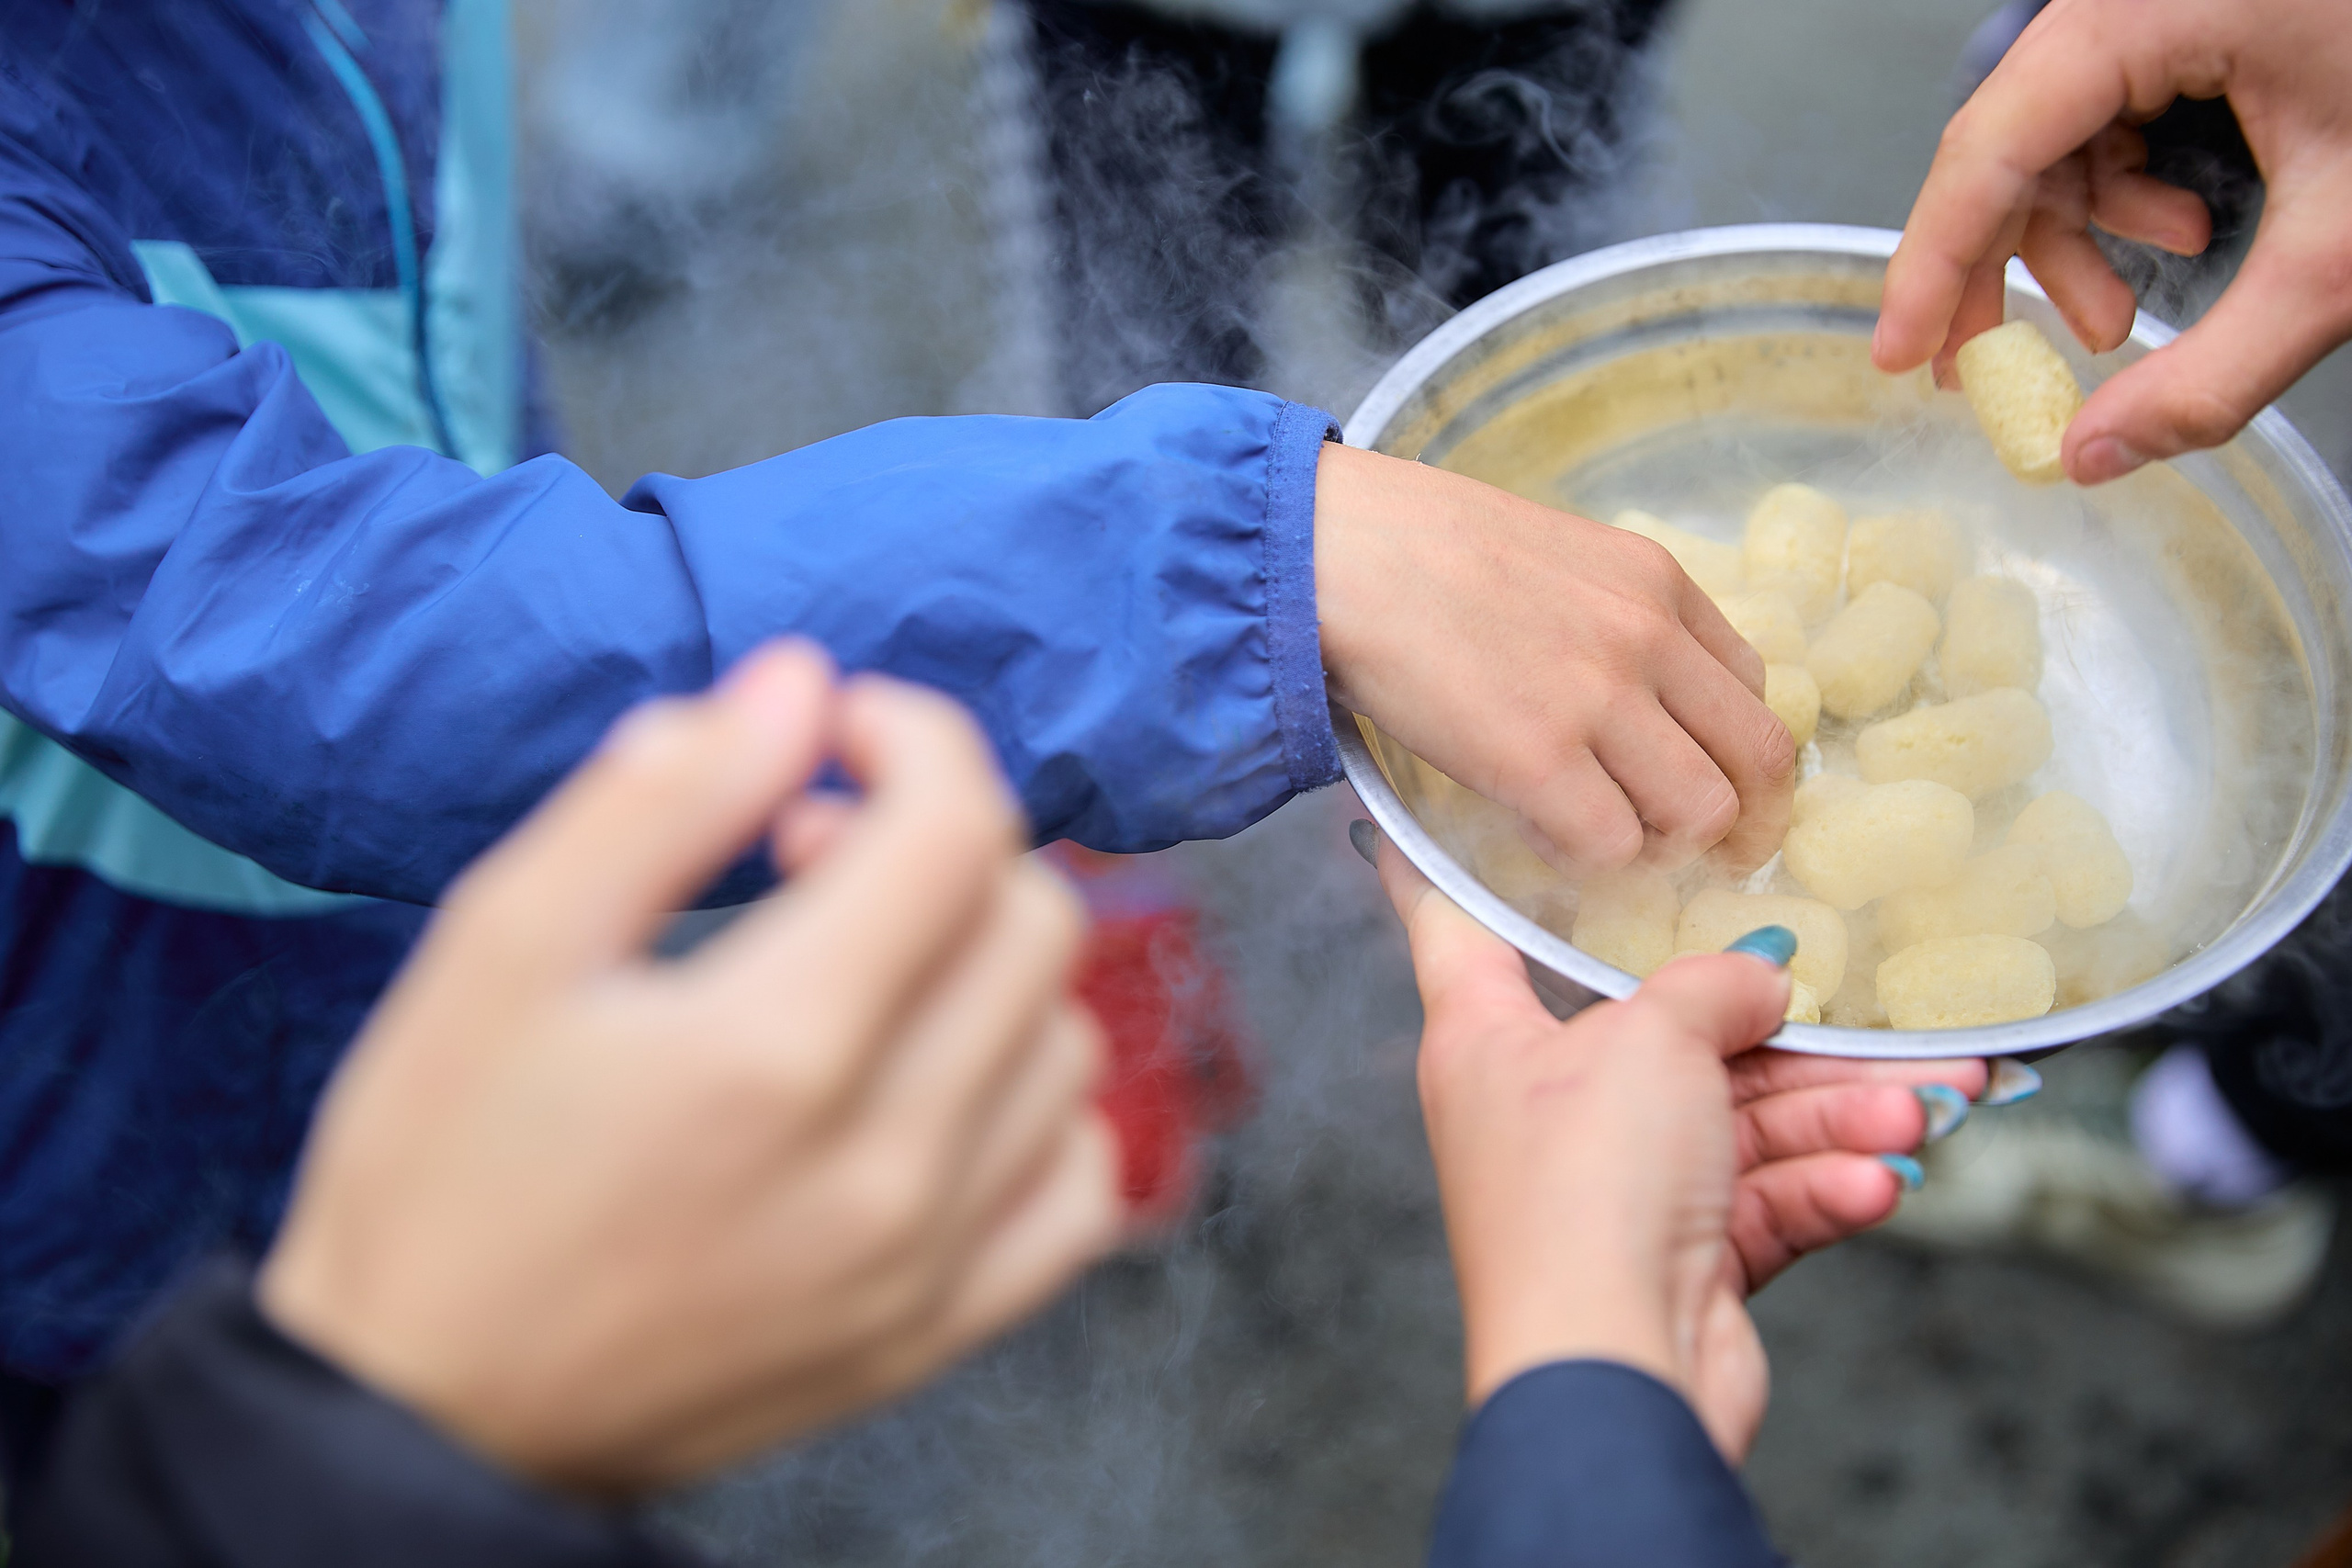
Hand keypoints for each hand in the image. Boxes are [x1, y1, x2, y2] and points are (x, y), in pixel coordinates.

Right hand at [258, 642, 1121, 1493]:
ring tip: (864, 967)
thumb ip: (660, 799)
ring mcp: (928, 1260)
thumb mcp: (501, 948)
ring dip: (988, 964)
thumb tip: (795, 684)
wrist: (422, 1415)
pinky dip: (1039, 1107)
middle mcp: (887, 1160)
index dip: (910, 737)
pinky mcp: (935, 1333)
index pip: (954, 830)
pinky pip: (1081, 1190)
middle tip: (816, 849)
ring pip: (1067, 1043)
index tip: (836, 732)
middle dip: (940, 840)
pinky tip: (945, 1084)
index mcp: (776, 1047)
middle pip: (1032, 922)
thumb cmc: (439, 1175)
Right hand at [1316, 443, 1793, 872]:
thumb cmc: (1412, 546)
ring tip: (1605, 842)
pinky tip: (1540, 837)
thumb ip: (1605, 612)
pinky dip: (1586, 860)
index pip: (1753, 685)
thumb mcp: (1548, 552)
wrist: (1335, 550)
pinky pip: (1611, 846)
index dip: (1738, 752)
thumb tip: (1621, 690)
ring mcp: (1599, 700)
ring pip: (1701, 812)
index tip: (1713, 784)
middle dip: (1744, 822)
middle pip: (1758, 758)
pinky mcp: (1538, 760)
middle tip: (1704, 855)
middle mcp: (1648, 638)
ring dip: (1662, 845)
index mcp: (1655, 581)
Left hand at [1373, 831, 1984, 1460]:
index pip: (1456, 929)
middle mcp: (1546, 1106)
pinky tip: (1878, 1178)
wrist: (1615, 1372)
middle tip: (1893, 1016)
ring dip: (1844, 1113)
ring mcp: (1616, 1185)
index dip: (1444, 865)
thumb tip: (1761, 980)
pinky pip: (1767, 1197)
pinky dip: (1828, 1185)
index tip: (1418, 812)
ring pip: (1743, 1121)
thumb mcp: (1649, 1039)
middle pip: (1669, 1035)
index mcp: (1486, 1039)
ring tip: (1934, 1100)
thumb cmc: (1585, 1192)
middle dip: (1792, 1034)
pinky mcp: (1684, 1257)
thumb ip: (1711, 987)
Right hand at [1874, 0, 2351, 483]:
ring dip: (2075, 233)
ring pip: (2051, 132)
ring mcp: (2159, 5)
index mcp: (2164, 9)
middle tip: (1996, 370)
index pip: (1996, 137)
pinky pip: (2104, 113)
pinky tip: (2186, 234)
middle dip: (2004, 263)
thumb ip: (2213, 374)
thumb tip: (2092, 461)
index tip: (1900, 355)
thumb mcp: (2343, 258)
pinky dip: (2121, 191)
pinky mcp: (2186, 18)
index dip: (1934, 257)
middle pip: (2008, 137)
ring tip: (2139, 301)